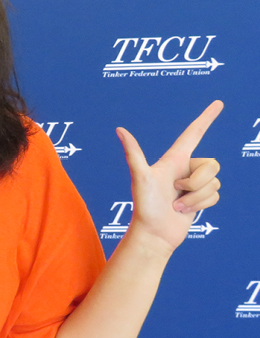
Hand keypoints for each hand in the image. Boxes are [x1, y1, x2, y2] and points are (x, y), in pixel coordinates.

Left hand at [117, 101, 222, 252]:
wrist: (153, 233)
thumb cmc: (144, 206)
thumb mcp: (140, 177)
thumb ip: (134, 154)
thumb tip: (119, 129)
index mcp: (173, 159)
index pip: (193, 133)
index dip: (206, 118)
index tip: (218, 103)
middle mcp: (184, 168)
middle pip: (212, 165)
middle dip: (196, 183)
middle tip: (175, 192)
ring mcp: (193, 184)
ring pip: (214, 183)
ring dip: (196, 198)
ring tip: (176, 205)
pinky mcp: (200, 198)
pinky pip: (216, 195)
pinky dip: (201, 206)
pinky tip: (183, 211)